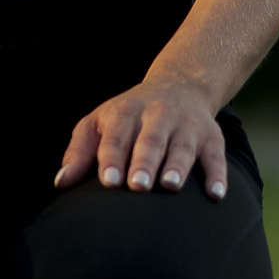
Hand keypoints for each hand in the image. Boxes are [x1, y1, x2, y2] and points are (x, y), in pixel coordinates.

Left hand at [53, 78, 227, 199]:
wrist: (180, 85)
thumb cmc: (128, 116)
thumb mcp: (99, 123)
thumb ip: (80, 151)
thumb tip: (60, 182)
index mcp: (125, 112)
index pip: (116, 136)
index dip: (112, 158)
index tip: (109, 181)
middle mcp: (157, 115)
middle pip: (150, 140)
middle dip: (144, 162)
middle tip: (138, 186)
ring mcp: (186, 125)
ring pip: (183, 147)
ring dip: (177, 166)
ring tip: (170, 185)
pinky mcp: (211, 136)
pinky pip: (216, 156)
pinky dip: (218, 174)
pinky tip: (215, 194)